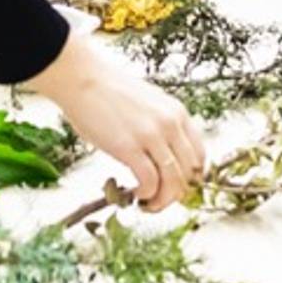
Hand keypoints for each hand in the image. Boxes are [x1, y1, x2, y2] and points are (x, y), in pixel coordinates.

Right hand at [22, 30, 204, 211]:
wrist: (81, 79)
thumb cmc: (108, 91)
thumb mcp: (149, 103)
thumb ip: (161, 125)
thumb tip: (165, 156)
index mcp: (177, 113)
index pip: (199, 155)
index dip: (190, 177)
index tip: (177, 186)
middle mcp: (170, 124)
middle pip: (189, 173)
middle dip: (176, 193)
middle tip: (160, 199)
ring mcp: (151, 136)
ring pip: (173, 182)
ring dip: (162, 200)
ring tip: (148, 203)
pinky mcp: (129, 147)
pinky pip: (149, 182)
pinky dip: (146, 195)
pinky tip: (135, 195)